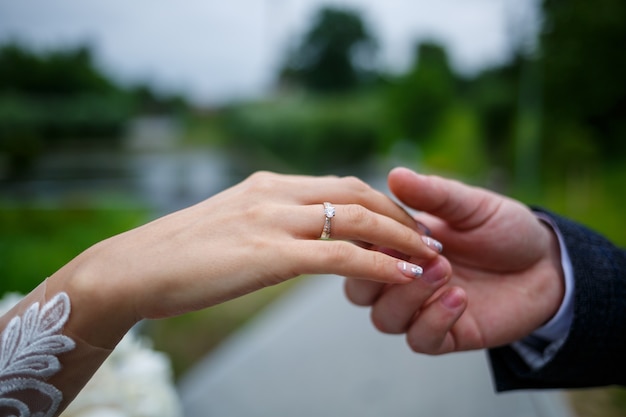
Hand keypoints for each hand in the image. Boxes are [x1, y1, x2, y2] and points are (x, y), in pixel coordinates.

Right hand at [49, 171, 441, 347]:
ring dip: (400, 236)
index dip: (380, 200)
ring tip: (430, 255)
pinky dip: (378, 263)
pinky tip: (404, 273)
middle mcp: (275, 193)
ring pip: (356, 218)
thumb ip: (264, 222)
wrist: (134, 268)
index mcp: (268, 185)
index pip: (339, 183)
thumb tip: (290, 237)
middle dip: (400, 214)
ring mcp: (272, 221)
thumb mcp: (229, 225)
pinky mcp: (270, 254)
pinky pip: (339, 256)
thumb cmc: (179, 254)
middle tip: (428, 236)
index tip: (403, 221)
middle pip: (357, 191)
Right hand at [344, 167, 564, 353]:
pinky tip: (460, 297)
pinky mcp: (446, 336)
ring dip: (408, 295)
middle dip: (378, 273)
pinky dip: (434, 319)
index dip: (365, 240)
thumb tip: (396, 174)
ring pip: (384, 318)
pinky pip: (421, 339)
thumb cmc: (504, 229)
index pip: (360, 248)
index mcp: (398, 246)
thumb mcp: (469, 205)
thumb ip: (433, 195)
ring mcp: (421, 310)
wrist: (548, 264)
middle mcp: (401, 280)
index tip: (388, 227)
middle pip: (358, 290)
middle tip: (414, 255)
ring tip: (444, 269)